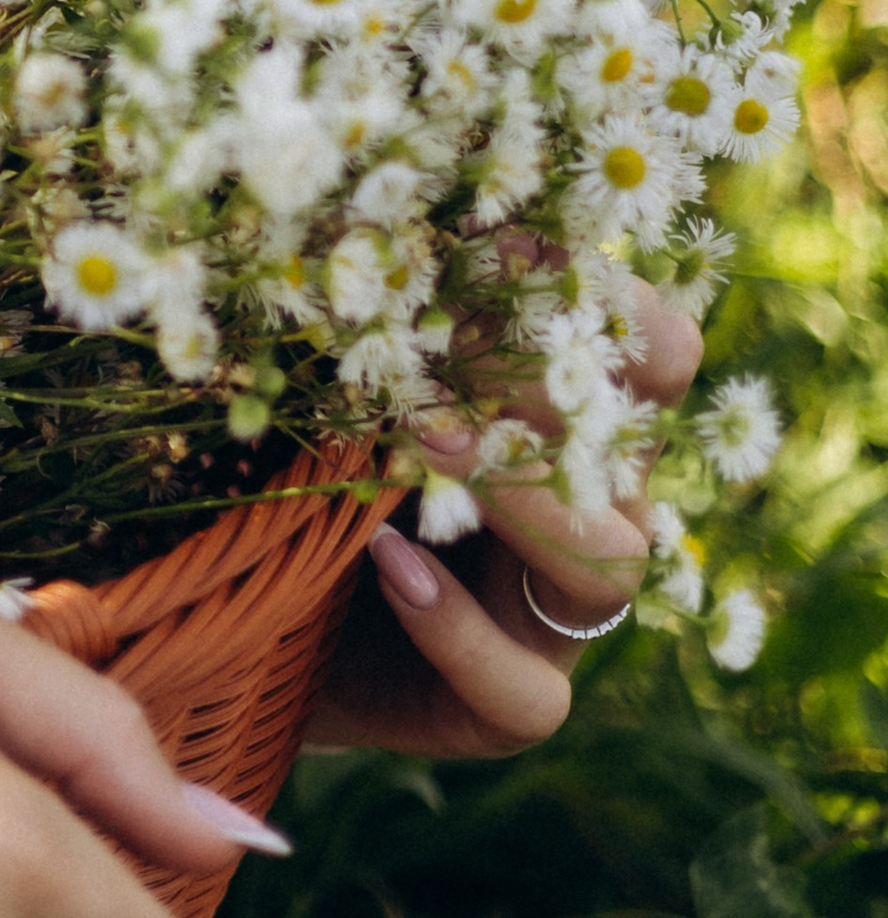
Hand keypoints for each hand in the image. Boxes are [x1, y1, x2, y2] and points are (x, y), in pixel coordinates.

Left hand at [305, 274, 701, 759]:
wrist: (262, 608)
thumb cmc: (316, 457)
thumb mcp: (347, 373)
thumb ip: (384, 314)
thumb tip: (371, 214)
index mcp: (579, 419)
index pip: (656, 349)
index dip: (599, 293)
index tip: (501, 241)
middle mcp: (596, 512)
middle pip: (634, 441)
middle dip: (545, 375)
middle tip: (443, 328)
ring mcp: (559, 615)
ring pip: (607, 562)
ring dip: (520, 490)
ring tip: (423, 435)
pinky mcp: (514, 703)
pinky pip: (521, 684)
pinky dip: (452, 624)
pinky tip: (386, 561)